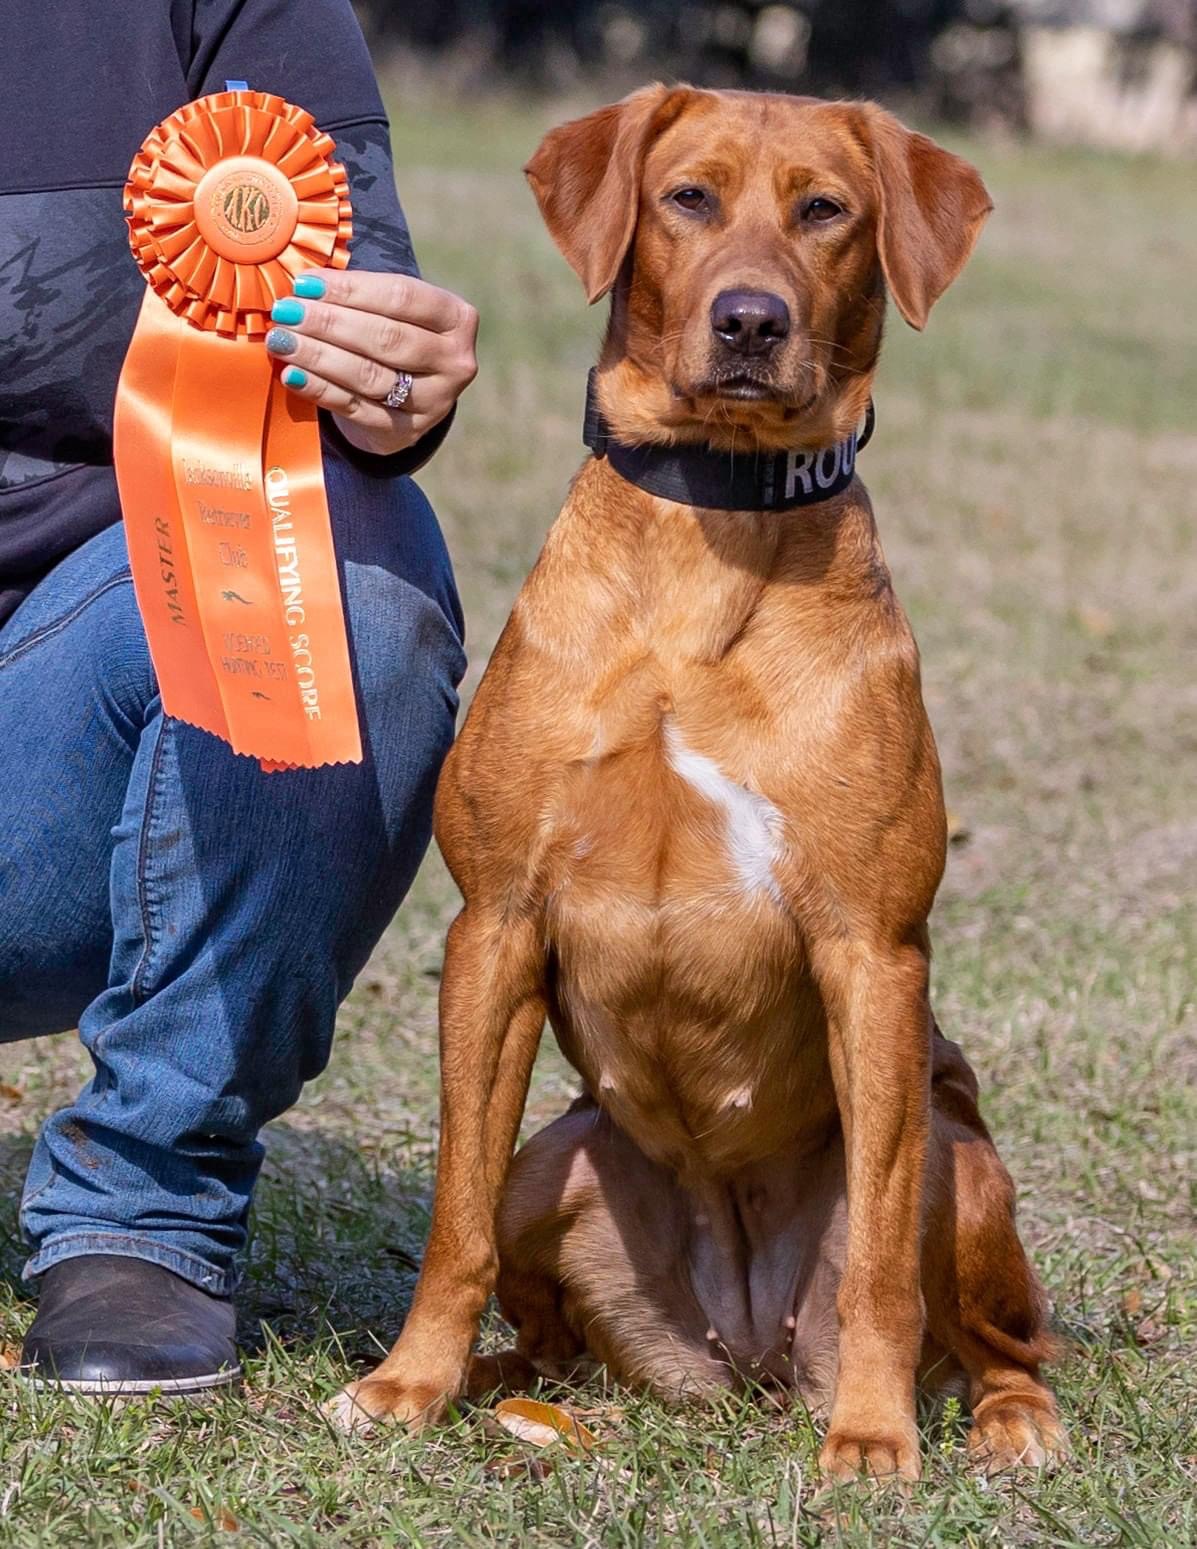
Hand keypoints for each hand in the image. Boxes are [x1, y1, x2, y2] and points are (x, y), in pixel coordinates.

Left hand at [264, 270, 478, 456]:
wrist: (408, 397)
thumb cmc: (393, 335)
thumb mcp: (393, 309)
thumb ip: (360, 294)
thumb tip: (304, 284)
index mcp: (457, 318)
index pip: (401, 296)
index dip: (350, 289)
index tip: (305, 283)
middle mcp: (455, 362)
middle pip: (386, 338)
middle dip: (329, 323)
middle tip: (286, 312)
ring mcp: (435, 402)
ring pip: (370, 376)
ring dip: (319, 356)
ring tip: (282, 340)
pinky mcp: (406, 432)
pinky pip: (356, 408)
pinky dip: (320, 389)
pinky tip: (292, 374)